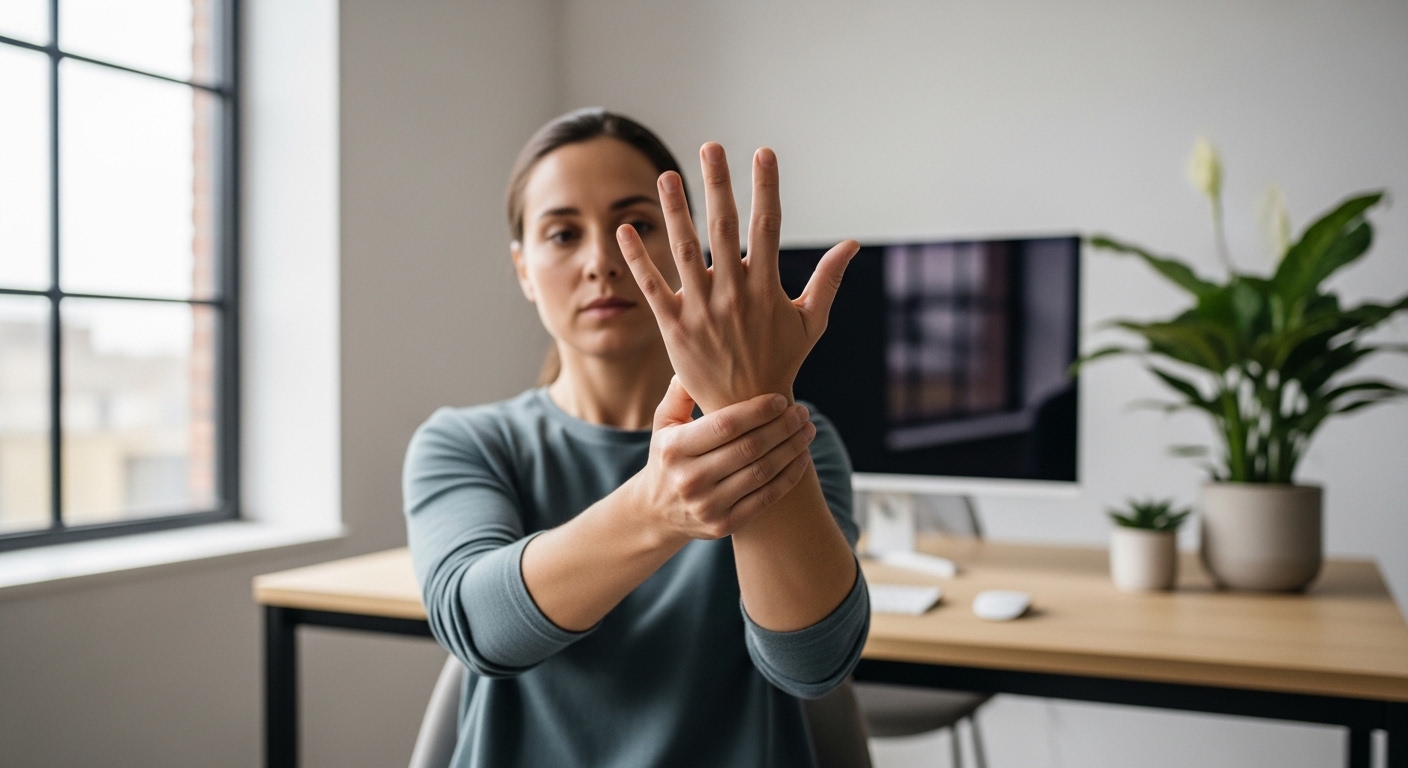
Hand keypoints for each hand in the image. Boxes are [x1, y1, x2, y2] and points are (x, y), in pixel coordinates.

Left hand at [616, 143, 858, 411]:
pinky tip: (626, 229)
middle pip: (724, 228)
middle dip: (719, 185)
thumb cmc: (781, 362)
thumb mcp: (810, 322)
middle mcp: (732, 293)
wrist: (747, 412)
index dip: (766, 188)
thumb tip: (851, 244)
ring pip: (684, 250)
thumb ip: (827, 280)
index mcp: (766, 287)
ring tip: (667, 175)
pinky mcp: (674, 327)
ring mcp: (701, 309)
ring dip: (675, 211)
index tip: (764, 153)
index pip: (767, 226)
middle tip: (711, 148)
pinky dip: (638, 259)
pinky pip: (653, 287)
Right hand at [627, 377, 815, 541]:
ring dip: (791, 449)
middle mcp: (689, 479)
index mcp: (674, 448)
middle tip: (802, 412)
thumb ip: (679, 393)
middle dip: (782, 428)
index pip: (725, 425)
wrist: (656, 512)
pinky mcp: (724, 525)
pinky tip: (801, 458)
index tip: (781, 399)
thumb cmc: (668, 456)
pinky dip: (789, 477)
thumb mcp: (663, 424)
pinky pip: (766, 498)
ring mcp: (707, 505)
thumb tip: (695, 364)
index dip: (758, 411)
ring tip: (807, 431)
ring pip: (762, 473)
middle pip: (749, 448)